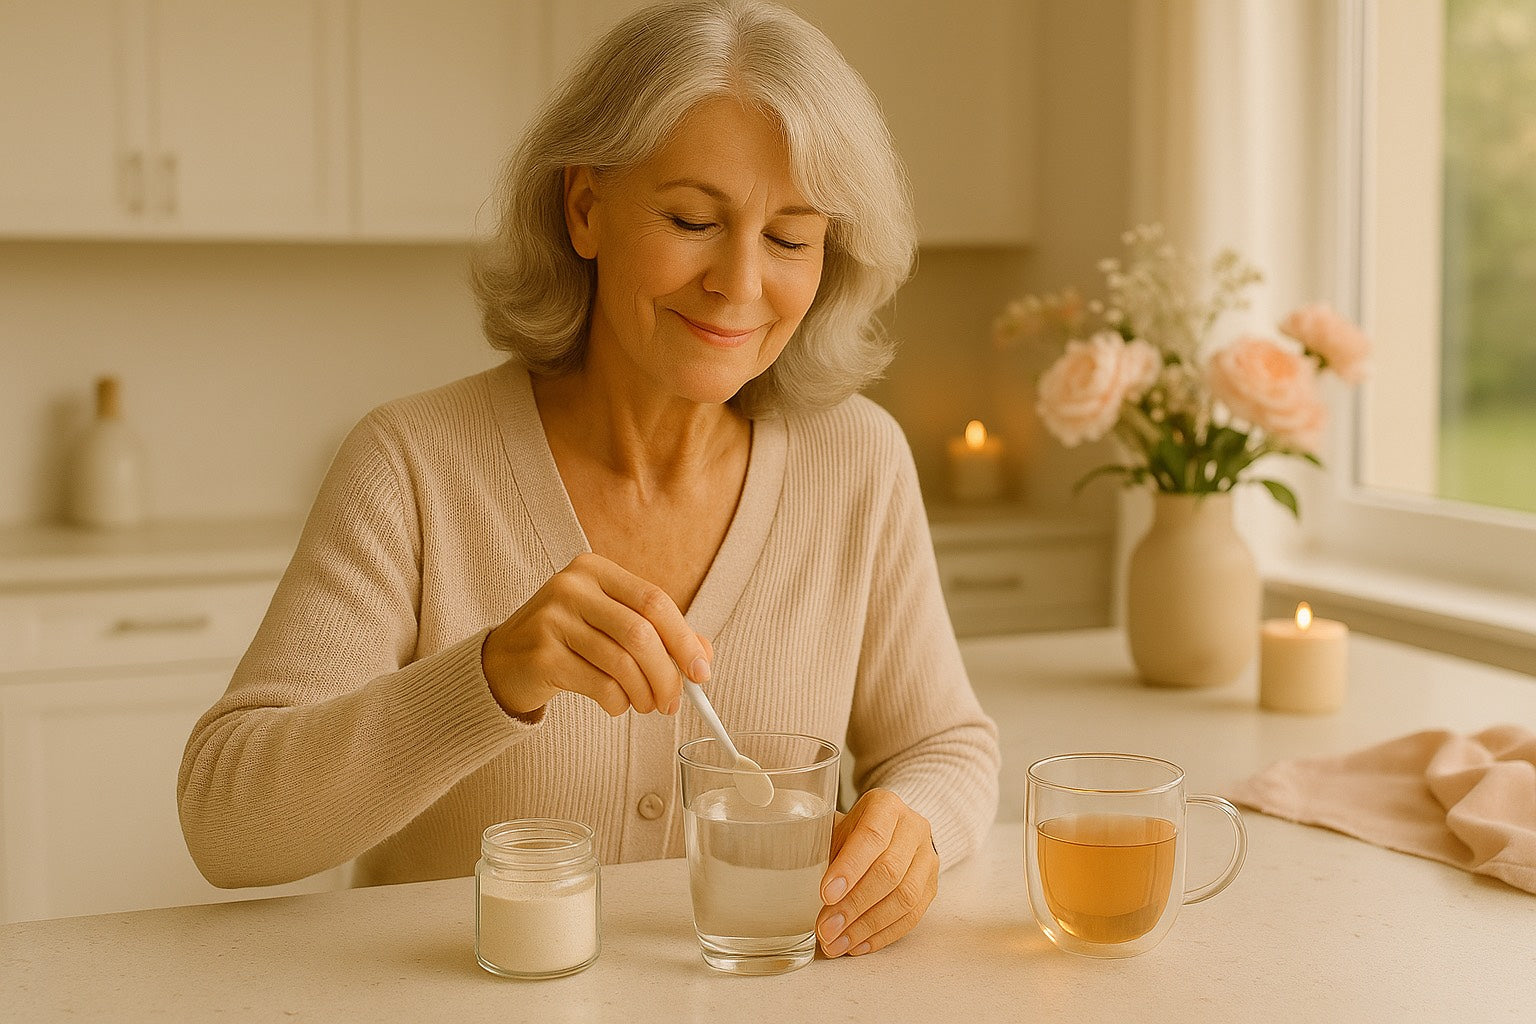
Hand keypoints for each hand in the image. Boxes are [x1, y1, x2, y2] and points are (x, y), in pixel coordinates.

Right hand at [480, 552, 711, 717]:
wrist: (504, 660)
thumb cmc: (569, 640)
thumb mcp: (611, 624)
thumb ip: (659, 634)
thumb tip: (704, 656)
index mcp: (595, 569)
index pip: (654, 600)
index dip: (684, 639)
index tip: (701, 672)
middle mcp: (572, 586)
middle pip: (640, 632)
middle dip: (667, 674)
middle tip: (674, 702)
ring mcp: (552, 618)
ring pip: (621, 662)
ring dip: (644, 693)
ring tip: (646, 706)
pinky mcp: (540, 655)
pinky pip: (598, 684)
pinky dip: (618, 702)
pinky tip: (617, 705)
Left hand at [815, 789, 937, 957]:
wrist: (889, 830)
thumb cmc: (853, 831)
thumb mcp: (836, 828)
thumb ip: (821, 847)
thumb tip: (794, 881)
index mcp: (887, 806)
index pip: (872, 836)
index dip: (849, 868)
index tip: (825, 894)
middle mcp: (914, 828)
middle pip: (889, 871)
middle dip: (854, 905)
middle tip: (826, 928)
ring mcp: (928, 858)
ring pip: (905, 898)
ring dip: (867, 926)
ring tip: (838, 943)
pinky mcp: (932, 885)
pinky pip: (912, 916)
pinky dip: (882, 935)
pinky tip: (857, 945)